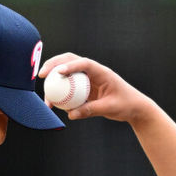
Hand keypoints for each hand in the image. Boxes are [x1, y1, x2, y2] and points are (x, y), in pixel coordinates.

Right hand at [40, 52, 154, 124]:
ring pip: (67, 74)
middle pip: (70, 61)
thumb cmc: (126, 104)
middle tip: (41, 75)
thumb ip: (91, 110)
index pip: (83, 64)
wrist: (134, 108)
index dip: (69, 66)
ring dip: (54, 79)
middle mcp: (93, 72)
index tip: (57, 73)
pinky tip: (52, 104)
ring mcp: (88, 79)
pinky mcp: (85, 88)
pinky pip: (69, 89)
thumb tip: (71, 114)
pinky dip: (60, 94)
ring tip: (44, 92)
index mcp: (101, 72)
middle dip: (53, 65)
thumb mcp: (109, 108)